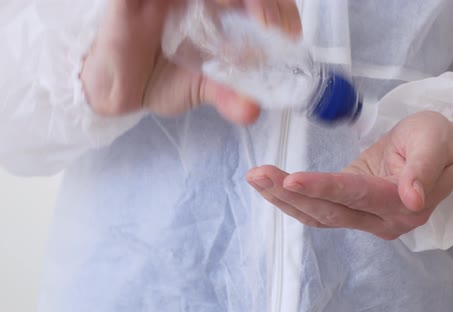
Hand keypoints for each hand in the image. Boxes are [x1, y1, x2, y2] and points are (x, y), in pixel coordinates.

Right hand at [81, 0, 300, 122]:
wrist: (113, 89)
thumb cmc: (155, 76)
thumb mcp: (201, 88)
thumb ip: (229, 94)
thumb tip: (253, 110)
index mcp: (214, 7)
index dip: (279, 8)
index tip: (289, 34)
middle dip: (267, 1)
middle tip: (275, 28)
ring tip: (256, 21)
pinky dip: (182, 3)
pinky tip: (212, 13)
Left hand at [247, 111, 452, 239]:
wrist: (437, 148)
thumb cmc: (439, 139)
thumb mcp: (437, 142)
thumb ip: (424, 169)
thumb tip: (413, 199)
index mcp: (404, 203)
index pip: (357, 195)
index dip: (324, 188)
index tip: (292, 180)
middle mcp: (383, 219)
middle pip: (331, 210)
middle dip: (291, 194)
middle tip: (257, 174)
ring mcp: (366, 219)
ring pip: (320, 215)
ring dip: (284, 199)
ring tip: (255, 177)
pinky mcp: (352, 210)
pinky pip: (319, 211)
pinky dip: (292, 201)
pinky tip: (269, 188)